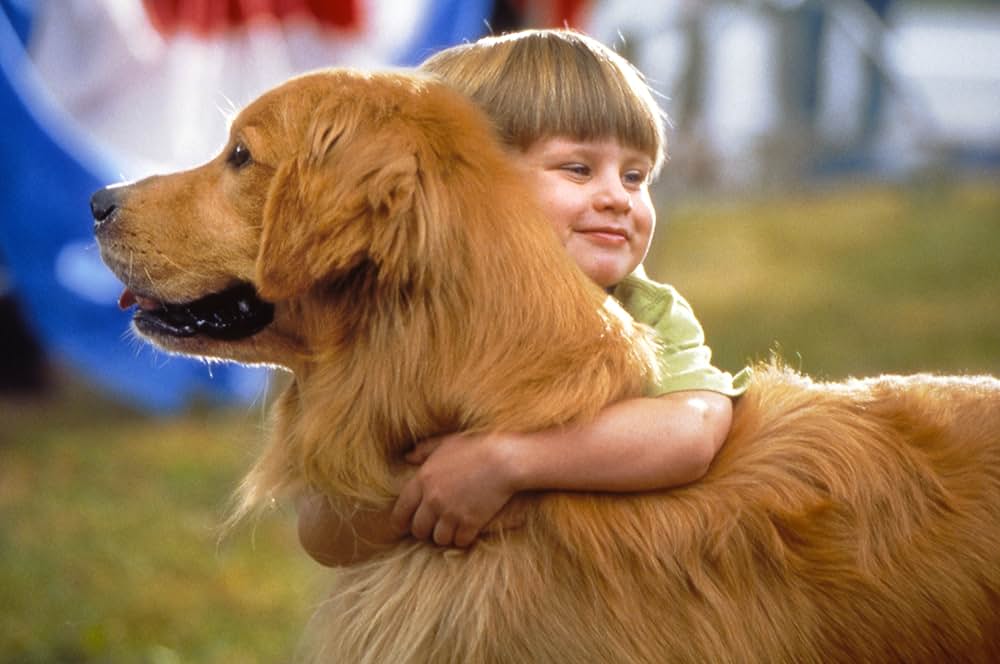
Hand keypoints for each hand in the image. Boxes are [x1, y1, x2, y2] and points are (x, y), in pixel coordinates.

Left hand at [390, 432, 518, 547]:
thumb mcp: (446, 442)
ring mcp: (451, 513)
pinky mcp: (470, 523)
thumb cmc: (476, 447)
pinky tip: (466, 532)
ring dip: (444, 536)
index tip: (400, 529)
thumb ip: (424, 450)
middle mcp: (433, 500)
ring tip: (450, 530)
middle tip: (431, 528)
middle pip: (418, 529)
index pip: (401, 511)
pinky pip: (459, 541)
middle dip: (423, 531)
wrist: (504, 459)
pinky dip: (462, 539)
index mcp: (423, 480)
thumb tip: (407, 457)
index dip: (398, 523)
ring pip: (438, 538)